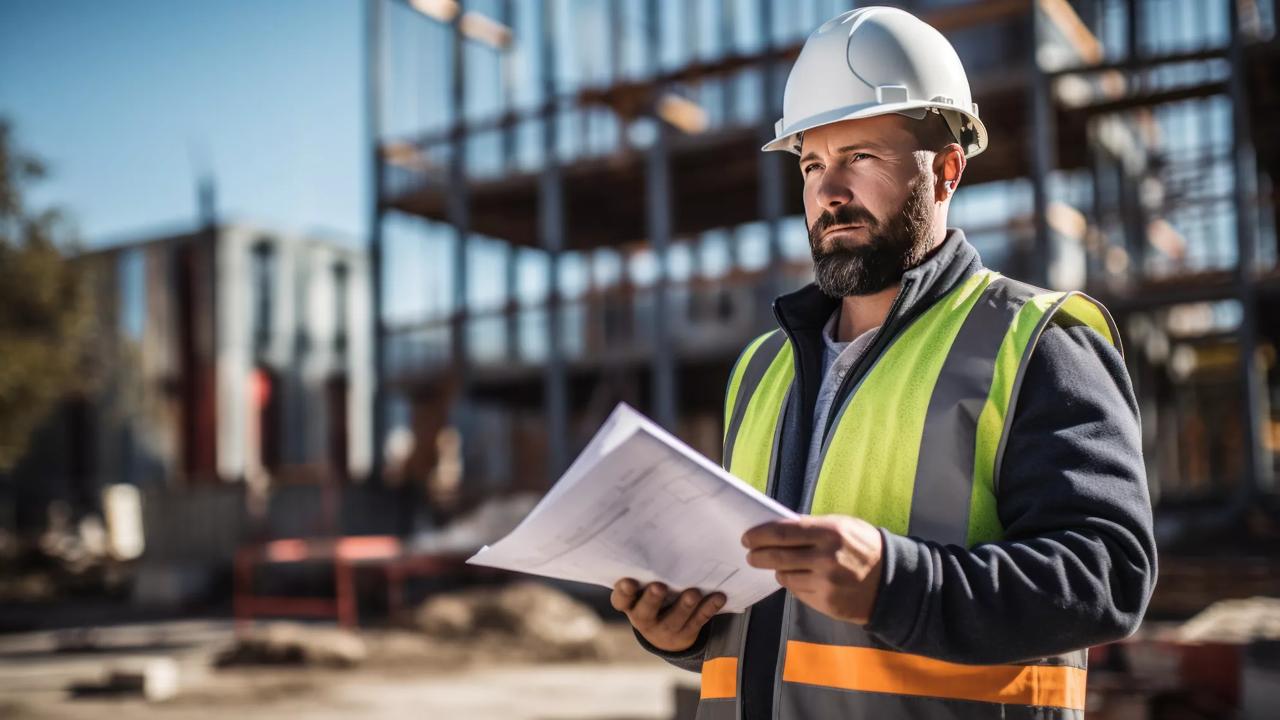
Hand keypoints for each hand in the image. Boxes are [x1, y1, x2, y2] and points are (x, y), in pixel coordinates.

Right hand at [610, 578, 725, 651]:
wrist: (665, 636)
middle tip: (659, 587)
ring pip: (675, 619)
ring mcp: (666, 629)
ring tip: (693, 593)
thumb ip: (646, 573)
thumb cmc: (652, 599)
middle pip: (646, 612)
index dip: (623, 592)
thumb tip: (657, 539)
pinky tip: (718, 597)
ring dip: (684, 606)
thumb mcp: (642, 590)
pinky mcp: (686, 633)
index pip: (621, 600)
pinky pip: (698, 621)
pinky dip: (709, 608)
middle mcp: (644, 619)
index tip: (629, 581)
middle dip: (652, 599)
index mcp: (630, 605)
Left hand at [742, 515, 883, 623]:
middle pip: (777, 556)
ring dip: (777, 569)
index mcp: (829, 532)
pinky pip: (797, 591)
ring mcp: (825, 583)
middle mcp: (825, 558)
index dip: (760, 535)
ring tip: (778, 564)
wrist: (893, 581)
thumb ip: (812, 527)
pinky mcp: (825, 602)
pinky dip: (793, 583)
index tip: (747, 537)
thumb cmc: (863, 547)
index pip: (782, 533)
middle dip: (757, 555)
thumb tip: (778, 529)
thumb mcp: (842, 526)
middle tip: (750, 554)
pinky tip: (799, 577)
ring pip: (784, 576)